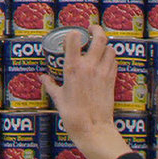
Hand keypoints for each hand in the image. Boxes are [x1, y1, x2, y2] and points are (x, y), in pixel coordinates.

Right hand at [41, 24, 130, 158]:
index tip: (72, 34)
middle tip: (91, 29)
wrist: (92, 129)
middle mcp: (89, 66)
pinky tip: (105, 61)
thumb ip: (51, 85)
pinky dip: (111, 58)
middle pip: (99, 38)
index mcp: (73, 68)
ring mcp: (103, 72)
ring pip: (110, 48)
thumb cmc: (73, 116)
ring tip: (99, 46)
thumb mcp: (58, 99)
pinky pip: (114, 62)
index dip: (73, 33)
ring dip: (105, 45)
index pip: (74, 39)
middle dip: (96, 29)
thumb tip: (43, 78)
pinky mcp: (112, 80)